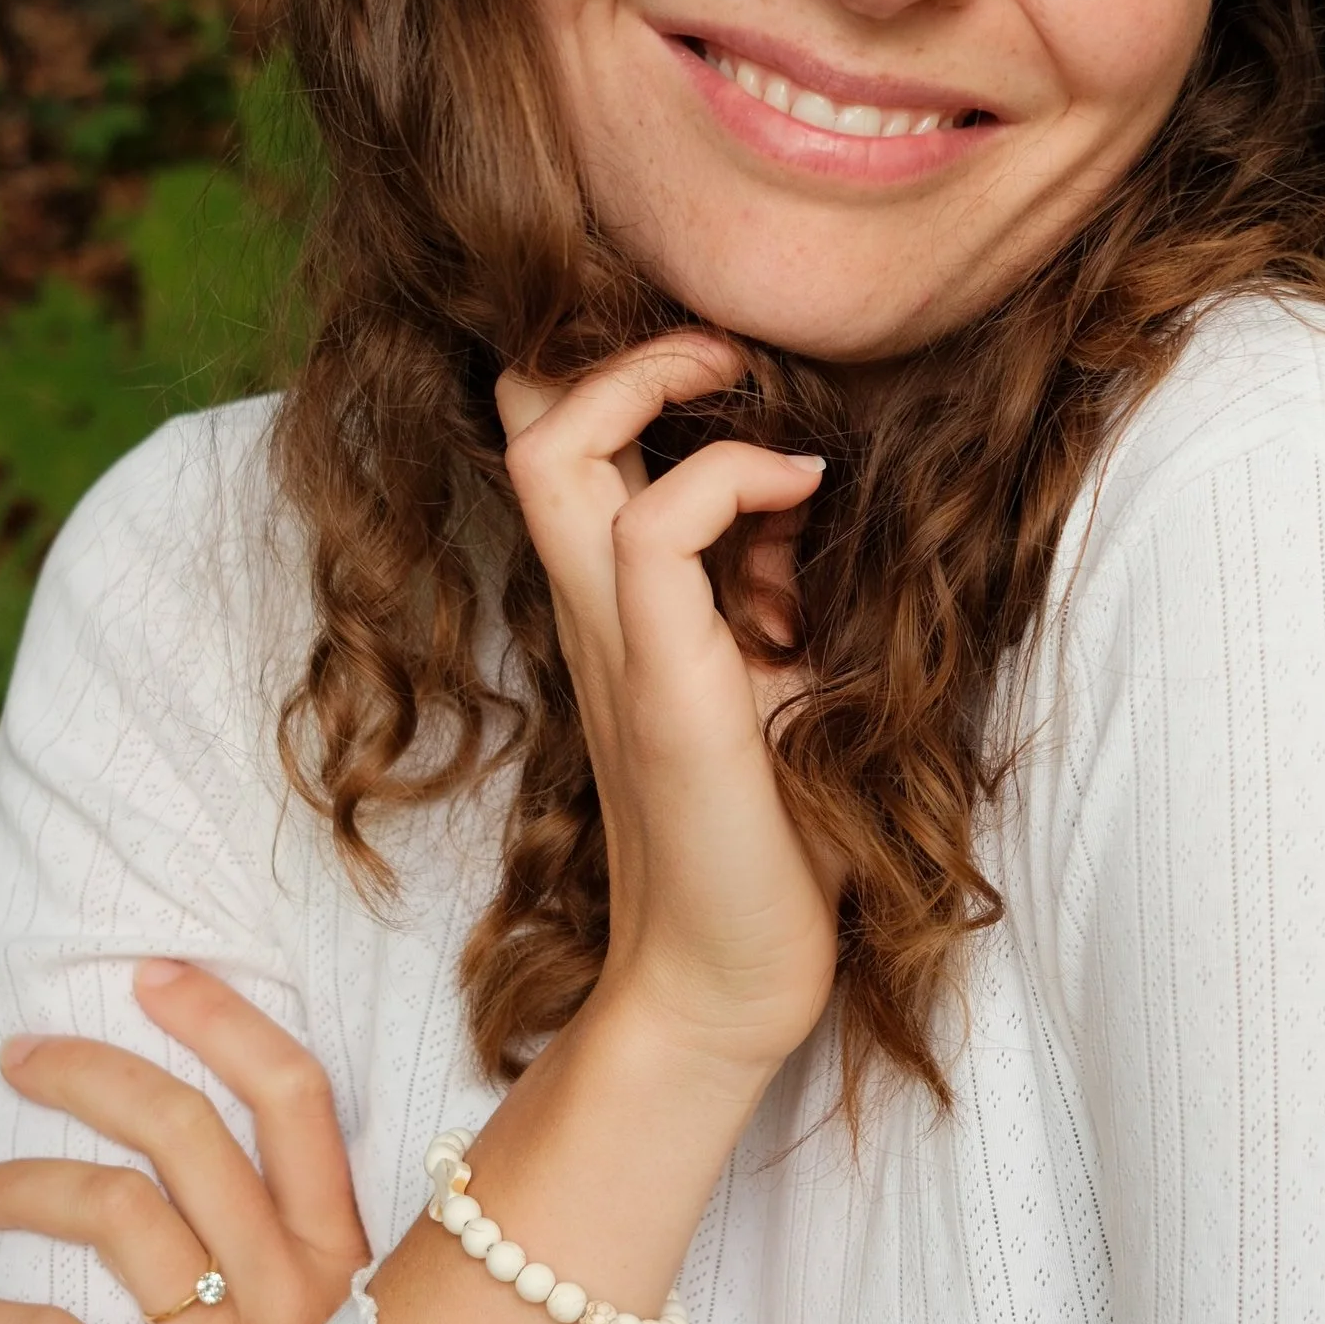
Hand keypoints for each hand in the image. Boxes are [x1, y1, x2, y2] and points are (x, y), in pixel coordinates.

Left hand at [0, 960, 368, 1323]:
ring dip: (21, 1186)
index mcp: (355, 1264)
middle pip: (182, 1133)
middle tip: (21, 1060)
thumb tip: (244, 1174)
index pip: (293, 1099)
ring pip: (113, 1215)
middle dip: (88, 1074)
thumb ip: (322, 1268)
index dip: (218, 1021)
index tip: (150, 976)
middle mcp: (298, 1299)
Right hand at [498, 332, 841, 1077]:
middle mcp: (592, 609)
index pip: (555, 441)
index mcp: (612, 604)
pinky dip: (727, 478)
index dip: (610, 363)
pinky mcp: (664, 689)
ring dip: (645, 380)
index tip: (726, 361)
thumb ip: (767, 583)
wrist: (728, 981)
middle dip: (605, 342)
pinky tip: (800, 489)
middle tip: (717, 345)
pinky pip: (653, 532)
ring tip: (737, 381)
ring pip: (554, 452)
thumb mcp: (780, 677)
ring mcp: (617, 644)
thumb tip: (800, 485)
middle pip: (525, 418)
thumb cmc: (767, 840)